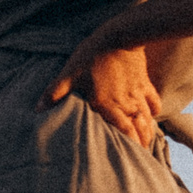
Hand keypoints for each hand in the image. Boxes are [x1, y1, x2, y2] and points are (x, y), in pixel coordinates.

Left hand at [46, 42, 161, 149]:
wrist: (120, 35)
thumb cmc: (92, 54)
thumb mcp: (70, 73)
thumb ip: (55, 92)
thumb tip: (38, 109)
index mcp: (108, 104)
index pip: (122, 131)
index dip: (128, 145)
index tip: (130, 158)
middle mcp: (126, 102)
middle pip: (138, 128)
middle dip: (141, 142)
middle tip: (142, 156)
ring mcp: (137, 93)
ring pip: (147, 117)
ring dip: (148, 130)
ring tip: (148, 141)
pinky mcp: (144, 82)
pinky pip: (153, 100)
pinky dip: (155, 110)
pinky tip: (154, 115)